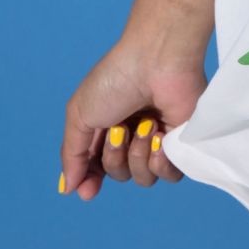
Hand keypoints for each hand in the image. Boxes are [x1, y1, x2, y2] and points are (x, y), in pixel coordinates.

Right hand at [60, 35, 206, 199]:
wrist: (157, 58)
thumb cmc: (116, 79)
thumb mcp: (80, 113)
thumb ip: (72, 154)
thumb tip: (67, 188)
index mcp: (106, 126)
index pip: (96, 169)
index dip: (91, 182)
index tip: (89, 190)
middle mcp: (132, 134)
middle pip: (119, 175)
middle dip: (115, 157)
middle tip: (121, 128)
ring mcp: (158, 137)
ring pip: (144, 178)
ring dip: (138, 156)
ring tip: (145, 124)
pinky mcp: (181, 139)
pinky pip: (171, 175)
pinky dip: (161, 162)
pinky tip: (159, 137)